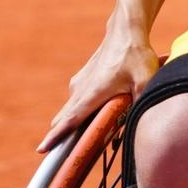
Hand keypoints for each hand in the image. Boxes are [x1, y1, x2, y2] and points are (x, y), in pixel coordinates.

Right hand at [41, 23, 159, 151]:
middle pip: (64, 119)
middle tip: (60, 156)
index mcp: (92, 93)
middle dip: (61, 137)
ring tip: (81, 139)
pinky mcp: (82, 80)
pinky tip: (93, 117)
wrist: (125, 31)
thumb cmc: (135, 56)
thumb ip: (140, 104)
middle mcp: (80, 89)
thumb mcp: (145, 81)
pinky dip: (78, 113)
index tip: (41, 149)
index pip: (70, 119)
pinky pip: (76, 102)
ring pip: (70, 111)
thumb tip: (137, 125)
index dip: (56, 136)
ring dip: (73, 124)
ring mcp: (79, 84)